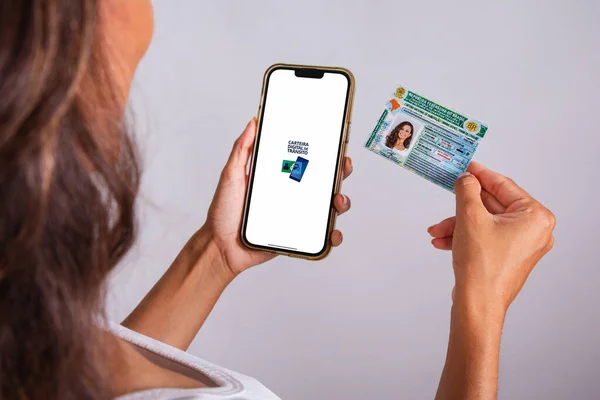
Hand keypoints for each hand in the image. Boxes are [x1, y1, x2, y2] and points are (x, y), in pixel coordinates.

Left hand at [204, 118, 352, 275]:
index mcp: (279, 179)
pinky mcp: (297, 237)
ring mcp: (297, 216)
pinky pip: (321, 236)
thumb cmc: (223, 212)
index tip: (334, 144)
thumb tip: (252, 123)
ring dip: (341, 202)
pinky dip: (332, 235)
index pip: (307, 162)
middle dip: (340, 173)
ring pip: (328, 208)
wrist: (220, 246)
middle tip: (342, 167)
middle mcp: (291, 196)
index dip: (324, 153)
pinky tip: (332, 233)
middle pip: (324, 182)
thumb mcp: (231, 175)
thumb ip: (242, 149)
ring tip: (337, 201)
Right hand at [428, 162, 555, 311]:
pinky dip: (464, 236)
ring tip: (438, 230)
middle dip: (463, 207)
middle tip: (448, 196)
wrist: (477, 304)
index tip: (467, 166)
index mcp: (535, 217)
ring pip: (484, 223)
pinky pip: (485, 237)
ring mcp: (522, 246)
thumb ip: (467, 190)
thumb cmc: (482, 266)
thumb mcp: (469, 217)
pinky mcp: (508, 257)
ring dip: (458, 224)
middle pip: (492, 206)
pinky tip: (444, 241)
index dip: (481, 175)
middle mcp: (534, 231)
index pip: (504, 186)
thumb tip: (466, 179)